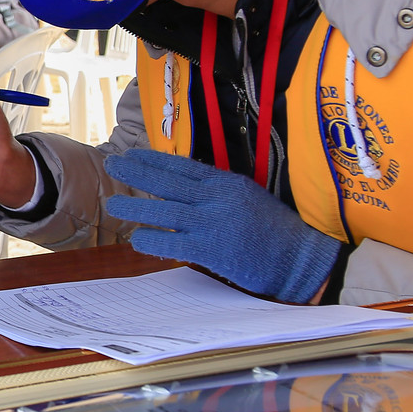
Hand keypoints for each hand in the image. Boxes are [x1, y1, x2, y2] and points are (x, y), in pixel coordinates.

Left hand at [102, 149, 343, 304]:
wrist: (300, 258)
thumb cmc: (274, 229)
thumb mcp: (247, 197)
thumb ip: (218, 191)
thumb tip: (185, 187)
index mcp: (226, 182)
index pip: (183, 167)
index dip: (154, 160)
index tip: (132, 154)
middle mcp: (217, 198)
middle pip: (168, 182)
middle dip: (136, 173)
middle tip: (112, 165)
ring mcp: (213, 223)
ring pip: (165, 211)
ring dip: (136, 208)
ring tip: (113, 205)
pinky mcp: (212, 250)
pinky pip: (174, 243)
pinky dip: (153, 240)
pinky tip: (137, 239)